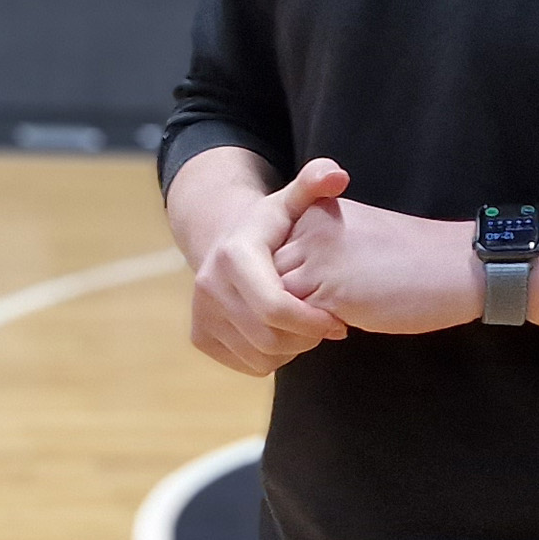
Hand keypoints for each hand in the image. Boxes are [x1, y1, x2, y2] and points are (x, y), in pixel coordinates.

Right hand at [190, 159, 352, 375]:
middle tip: (325, 325)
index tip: (338, 322)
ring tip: (304, 326)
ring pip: (261, 356)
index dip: (313, 321)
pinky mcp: (200, 337)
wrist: (224, 243)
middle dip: (307, 337)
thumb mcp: (291, 201)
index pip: (276, 307)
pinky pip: (250, 365)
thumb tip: (338, 175)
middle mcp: (209, 286)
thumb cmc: (270, 227)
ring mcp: (200, 314)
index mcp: (234, 256)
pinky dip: (272, 357)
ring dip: (292, 348)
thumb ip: (315, 183)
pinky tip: (281, 332)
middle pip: (270, 337)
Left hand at [276, 189, 479, 336]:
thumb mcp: (355, 232)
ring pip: (273, 299)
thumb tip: (288, 282)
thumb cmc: (412, 257)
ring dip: (292, 318)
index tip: (313, 290)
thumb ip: (318, 247)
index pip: (272, 251)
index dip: (286, 277)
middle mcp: (310, 230)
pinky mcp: (330, 291)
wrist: (454, 266)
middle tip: (311, 313)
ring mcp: (317, 260)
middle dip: (281, 298)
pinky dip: (307, 332)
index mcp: (315, 211)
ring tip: (323, 323)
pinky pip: (294, 321)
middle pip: (265, 274)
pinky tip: (340, 328)